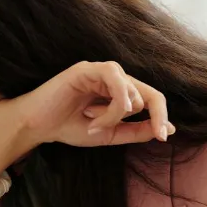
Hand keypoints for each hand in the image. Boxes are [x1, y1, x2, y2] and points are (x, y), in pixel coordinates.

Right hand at [13, 61, 172, 148]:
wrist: (37, 127)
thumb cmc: (68, 127)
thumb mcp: (109, 134)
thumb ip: (136, 131)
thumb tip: (168, 129)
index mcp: (119, 90)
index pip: (152, 98)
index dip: (161, 117)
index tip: (162, 138)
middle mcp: (114, 77)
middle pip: (147, 94)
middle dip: (138, 118)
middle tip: (119, 131)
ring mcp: (101, 71)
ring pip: (131, 92)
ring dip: (115, 115)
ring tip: (92, 122)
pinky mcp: (88, 69)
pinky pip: (116, 82)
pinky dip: (112, 104)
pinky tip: (91, 114)